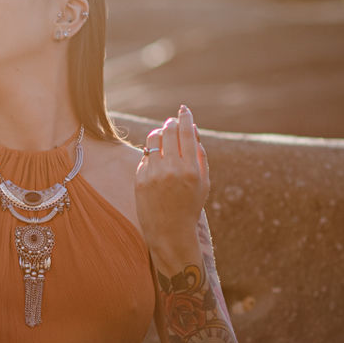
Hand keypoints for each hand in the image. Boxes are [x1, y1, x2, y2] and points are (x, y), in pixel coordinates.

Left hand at [136, 105, 209, 261]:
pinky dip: (152, 154)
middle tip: (172, 121)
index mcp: (191, 170)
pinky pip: (145, 157)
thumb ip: (200, 155)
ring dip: (158, 134)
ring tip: (162, 136)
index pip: (186, 133)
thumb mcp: (204, 183)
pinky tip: (156, 160)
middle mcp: (172, 170)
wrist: (170, 232)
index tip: (184, 109)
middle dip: (171, 123)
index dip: (185, 117)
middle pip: (168, 132)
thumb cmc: (190, 206)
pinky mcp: (140, 180)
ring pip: (153, 140)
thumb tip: (192, 129)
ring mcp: (154, 174)